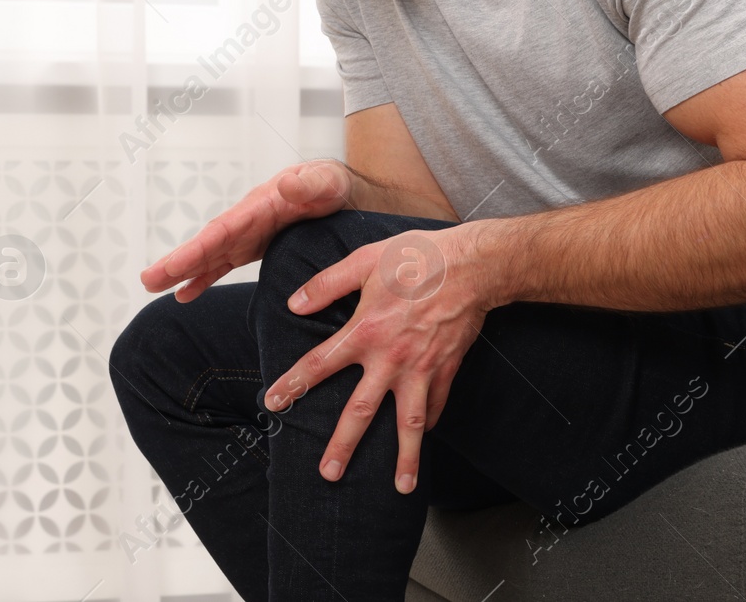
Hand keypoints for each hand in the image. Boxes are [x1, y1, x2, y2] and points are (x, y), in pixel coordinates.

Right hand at [141, 159, 354, 301]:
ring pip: (207, 257)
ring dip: (181, 273)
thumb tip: (285, 184)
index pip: (222, 230)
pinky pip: (221, 266)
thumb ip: (308, 184)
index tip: (173, 264)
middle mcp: (244, 222)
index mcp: (258, 206)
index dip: (197, 249)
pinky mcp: (251, 248)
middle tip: (146, 280)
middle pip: (205, 245)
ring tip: (152, 289)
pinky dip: (201, 280)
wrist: (338, 192)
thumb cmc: (331, 184)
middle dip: (177, 263)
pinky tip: (183, 296)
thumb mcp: (326, 182)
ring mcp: (245, 236)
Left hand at [261, 224, 497, 493]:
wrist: (472, 265)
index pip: (319, 364)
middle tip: (328, 474)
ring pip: (409, 424)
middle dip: (343, 445)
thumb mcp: (363, 261)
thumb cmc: (416, 257)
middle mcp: (390, 358)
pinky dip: (429, 425)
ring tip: (400, 487)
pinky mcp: (446, 369)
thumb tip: (293, 304)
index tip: (273, 403)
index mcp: (365, 331)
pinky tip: (422, 438)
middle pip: (361, 411)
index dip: (293, 384)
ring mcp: (421, 369)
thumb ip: (326, 285)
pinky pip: (436, 406)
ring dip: (404, 457)